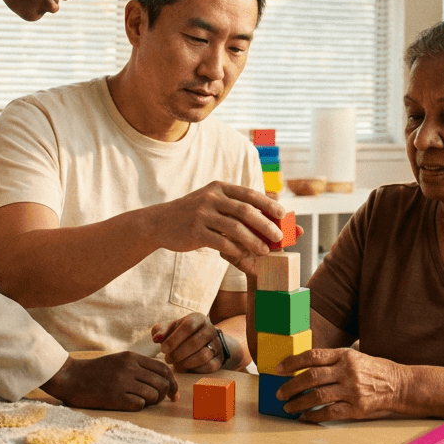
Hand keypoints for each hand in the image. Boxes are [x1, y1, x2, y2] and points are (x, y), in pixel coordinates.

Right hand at [40, 353, 178, 411]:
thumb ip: (139, 367)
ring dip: (151, 401)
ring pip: (153, 395)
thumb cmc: (97, 372)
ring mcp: (122, 383)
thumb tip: (164, 380)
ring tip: (139, 400)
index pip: (164, 369)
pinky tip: (128, 403)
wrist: (71, 378)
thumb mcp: (119, 361)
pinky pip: (140, 405)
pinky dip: (138, 406)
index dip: (173, 383)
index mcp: (131, 357)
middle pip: (162, 383)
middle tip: (156, 400)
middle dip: (163, 395)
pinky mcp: (115, 398)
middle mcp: (129, 368)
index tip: (173, 394)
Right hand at [147, 182, 285, 274]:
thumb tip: (264, 219)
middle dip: (266, 224)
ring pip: (235, 228)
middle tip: (279, 236)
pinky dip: (236, 250)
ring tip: (265, 250)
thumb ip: (233, 207)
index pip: (249, 194)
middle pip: (246, 210)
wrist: (159, 223)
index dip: (268, 204)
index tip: (284, 214)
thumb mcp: (210, 202)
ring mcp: (202, 214)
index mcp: (219, 188)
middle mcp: (211, 198)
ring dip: (254, 240)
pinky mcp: (195, 232)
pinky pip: (221, 242)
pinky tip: (244, 256)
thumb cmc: (192, 214)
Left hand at [151, 313, 222, 373]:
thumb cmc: (182, 334)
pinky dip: (195, 369)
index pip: (188, 326)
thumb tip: (156, 338)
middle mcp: (210, 330)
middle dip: (178, 354)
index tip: (163, 349)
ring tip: (176, 364)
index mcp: (198, 318)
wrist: (204, 342)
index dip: (174, 339)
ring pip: (203, 356)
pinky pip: (209, 367)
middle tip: (168, 359)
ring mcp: (217, 345)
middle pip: (195, 343)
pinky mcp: (219, 359)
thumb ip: (160, 331)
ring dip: (185, 363)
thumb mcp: (171, 329)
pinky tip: (185, 368)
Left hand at [274, 348, 407, 422]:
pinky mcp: (357, 408)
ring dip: (299, 403)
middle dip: (291, 386)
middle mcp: (347, 371)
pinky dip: (314, 416)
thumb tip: (303, 367)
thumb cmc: (374, 370)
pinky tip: (305, 417)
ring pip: (317, 396)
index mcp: (345, 355)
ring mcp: (352, 390)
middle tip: (279, 393)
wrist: (400, 385)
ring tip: (288, 407)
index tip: (279, 370)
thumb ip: (332, 360)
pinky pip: (330, 412)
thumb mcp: (354, 356)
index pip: (312, 356)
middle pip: (311, 377)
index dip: (292, 362)